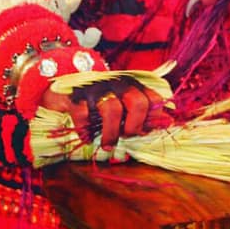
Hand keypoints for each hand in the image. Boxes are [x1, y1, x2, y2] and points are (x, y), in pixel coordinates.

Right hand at [40, 78, 169, 151]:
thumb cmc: (97, 103)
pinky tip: (86, 137)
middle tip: (127, 136)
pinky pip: (84, 114)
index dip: (155, 118)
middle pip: (137, 102)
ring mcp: (95, 88)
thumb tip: (168, 123)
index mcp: (131, 85)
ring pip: (112, 110)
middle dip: (135, 126)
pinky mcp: (75, 96)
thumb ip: (142, 114)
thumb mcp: (121, 106)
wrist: (60, 89)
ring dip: (111, 133)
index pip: (153, 98)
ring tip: (108, 145)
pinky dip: (86, 130)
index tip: (147, 132)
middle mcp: (116, 83)